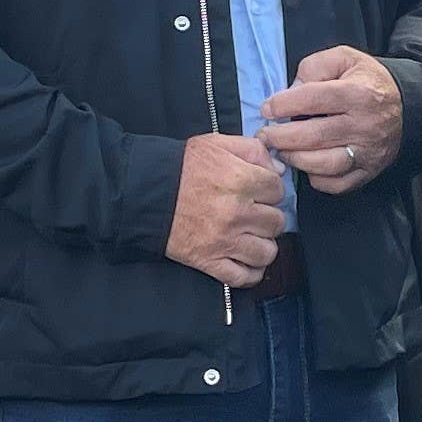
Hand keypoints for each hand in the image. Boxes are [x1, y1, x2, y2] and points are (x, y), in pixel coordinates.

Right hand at [167, 132, 289, 284]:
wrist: (143, 192)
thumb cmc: (180, 167)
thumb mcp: (217, 144)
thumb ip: (253, 150)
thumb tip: (279, 170)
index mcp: (240, 181)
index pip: (278, 190)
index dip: (270, 190)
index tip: (260, 192)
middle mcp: (236, 213)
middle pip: (276, 222)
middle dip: (268, 216)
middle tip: (254, 213)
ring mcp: (224, 241)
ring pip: (267, 252)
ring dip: (262, 245)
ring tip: (251, 236)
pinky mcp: (209, 261)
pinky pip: (244, 277)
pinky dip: (250, 272)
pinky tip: (246, 260)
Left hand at [261, 45, 404, 193]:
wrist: (406, 107)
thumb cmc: (367, 82)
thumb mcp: (345, 58)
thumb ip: (315, 67)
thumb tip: (292, 90)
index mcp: (358, 93)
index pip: (313, 99)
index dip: (283, 105)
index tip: (266, 109)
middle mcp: (364, 125)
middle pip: (314, 136)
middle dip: (280, 137)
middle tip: (264, 135)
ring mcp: (367, 152)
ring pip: (323, 164)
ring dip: (295, 159)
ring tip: (281, 151)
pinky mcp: (368, 171)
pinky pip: (336, 184)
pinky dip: (316, 179)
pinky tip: (306, 165)